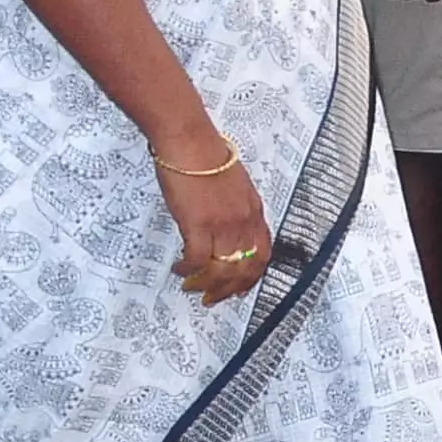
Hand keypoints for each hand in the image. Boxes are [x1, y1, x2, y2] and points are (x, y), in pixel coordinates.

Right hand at [158, 147, 275, 304]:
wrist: (190, 143)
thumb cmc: (208, 158)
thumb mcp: (236, 186)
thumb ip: (237, 210)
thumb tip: (228, 230)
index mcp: (255, 212)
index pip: (263, 254)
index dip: (252, 277)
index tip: (239, 289)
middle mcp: (244, 222)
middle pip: (245, 268)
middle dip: (229, 290)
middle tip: (212, 298)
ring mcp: (223, 225)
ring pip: (222, 270)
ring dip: (206, 285)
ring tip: (191, 288)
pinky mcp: (199, 225)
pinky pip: (197, 260)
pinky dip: (187, 270)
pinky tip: (178, 269)